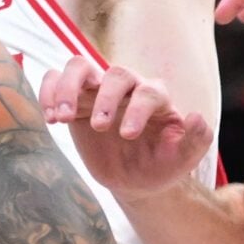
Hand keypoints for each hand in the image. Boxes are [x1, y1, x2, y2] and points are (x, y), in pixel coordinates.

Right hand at [37, 58, 213, 197]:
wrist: (135, 179)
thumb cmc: (160, 166)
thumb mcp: (182, 160)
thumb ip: (195, 141)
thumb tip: (196, 117)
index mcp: (157, 99)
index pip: (149, 91)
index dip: (138, 109)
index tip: (127, 136)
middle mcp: (128, 88)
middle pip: (115, 73)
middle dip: (106, 98)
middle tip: (98, 127)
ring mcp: (98, 90)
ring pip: (79, 65)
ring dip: (67, 87)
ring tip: (60, 117)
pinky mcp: (75, 99)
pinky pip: (55, 78)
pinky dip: (48, 90)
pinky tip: (49, 118)